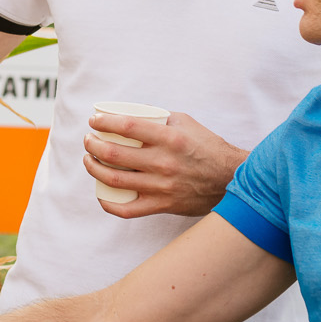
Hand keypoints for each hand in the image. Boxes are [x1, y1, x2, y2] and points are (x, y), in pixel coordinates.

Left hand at [84, 110, 245, 218]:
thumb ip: (160, 116)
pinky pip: (127, 210)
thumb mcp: (186, 123)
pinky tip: (101, 194)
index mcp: (169, 138)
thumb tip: (133, 111)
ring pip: (114, 179)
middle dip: (93, 145)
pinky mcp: (163, 205)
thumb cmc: (208, 148)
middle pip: (114, 153)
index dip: (103, 122)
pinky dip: (108, 203)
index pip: (126, 126)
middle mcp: (163, 162)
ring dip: (94, 168)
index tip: (94, 121)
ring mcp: (161, 186)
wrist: (232, 179)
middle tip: (89, 140)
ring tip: (89, 160)